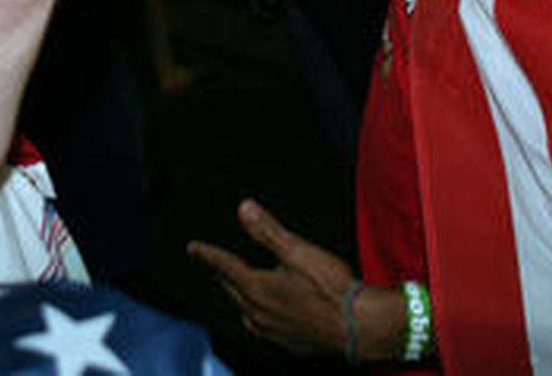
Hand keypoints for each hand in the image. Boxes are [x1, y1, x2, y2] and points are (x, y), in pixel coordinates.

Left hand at [190, 200, 389, 356]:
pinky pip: (263, 328)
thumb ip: (268, 230)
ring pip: (246, 312)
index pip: (225, 267)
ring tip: (239, 288)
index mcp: (258, 289)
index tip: (194, 248)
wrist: (357, 326)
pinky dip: (259, 315)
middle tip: (215, 266)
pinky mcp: (289, 342)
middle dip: (223, 275)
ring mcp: (272, 331)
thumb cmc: (330, 288)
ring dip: (240, 297)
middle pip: (233, 291)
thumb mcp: (297, 250)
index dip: (208, 255)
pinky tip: (269, 313)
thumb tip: (244, 209)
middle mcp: (259, 314)